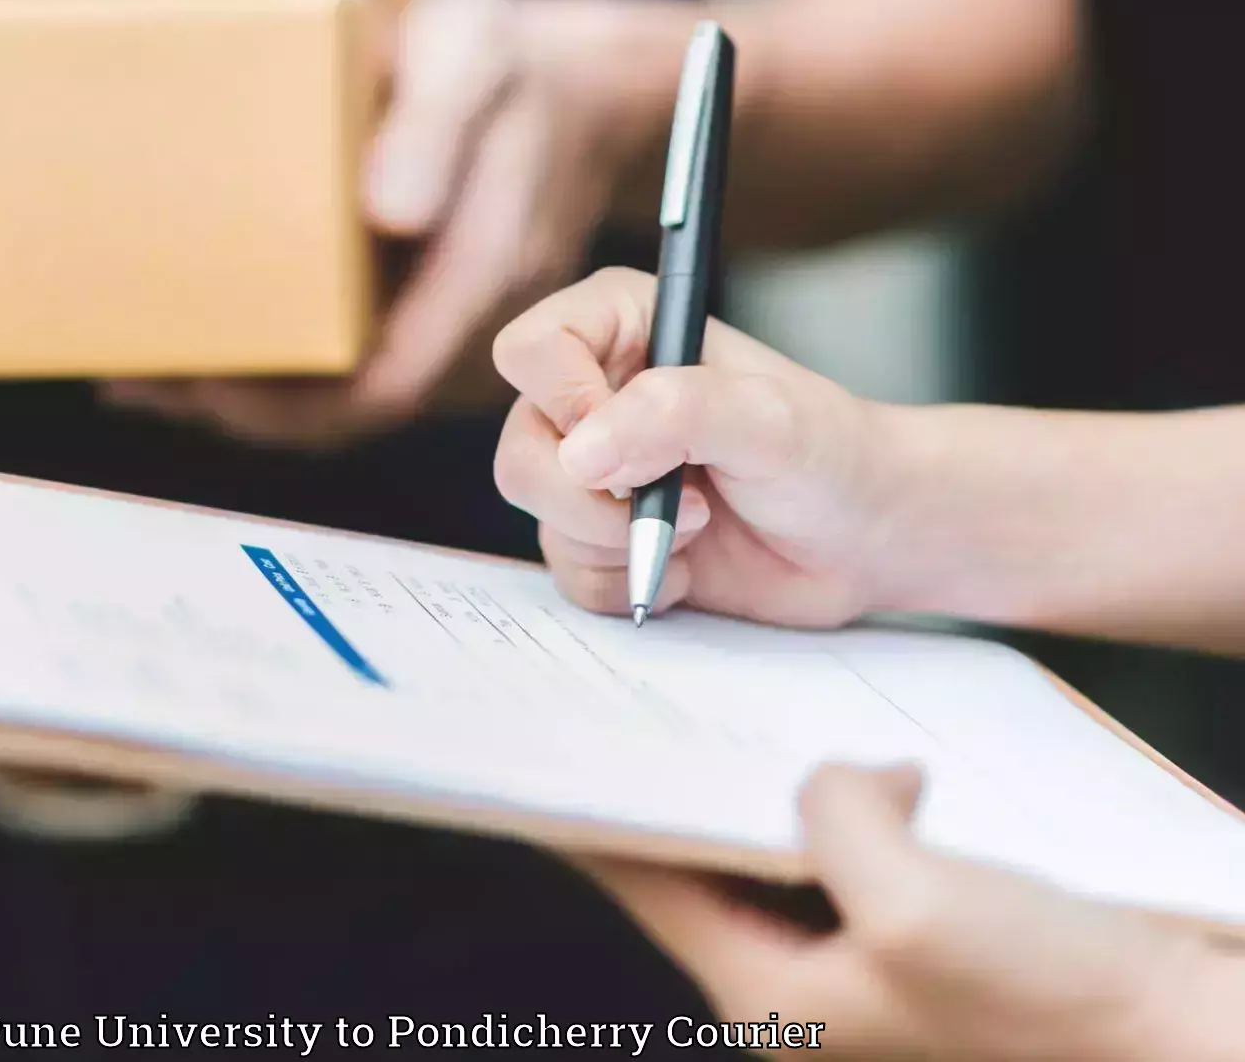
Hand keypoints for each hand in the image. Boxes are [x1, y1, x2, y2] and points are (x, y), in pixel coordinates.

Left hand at [106, 0, 663, 448]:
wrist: (570, 83)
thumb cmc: (506, 56)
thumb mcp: (474, 49)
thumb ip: (436, 121)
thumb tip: (389, 211)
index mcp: (489, 265)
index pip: (391, 380)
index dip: (296, 403)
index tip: (205, 383)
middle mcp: (470, 321)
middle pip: (350, 406)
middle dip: (242, 406)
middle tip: (139, 376)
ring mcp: (444, 327)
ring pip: (341, 394)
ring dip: (242, 392)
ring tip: (139, 365)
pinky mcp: (416, 314)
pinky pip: (342, 358)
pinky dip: (266, 361)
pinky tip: (188, 341)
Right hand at [491, 266, 935, 627]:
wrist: (866, 538)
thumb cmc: (831, 454)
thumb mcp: (769, 418)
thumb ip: (676, 413)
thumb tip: (580, 452)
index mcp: (622, 326)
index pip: (532, 350)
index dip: (566, 403)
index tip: (630, 440)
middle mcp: (592, 392)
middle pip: (520, 447)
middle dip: (595, 498)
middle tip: (687, 504)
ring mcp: (592, 469)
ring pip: (540, 515)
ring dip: (619, 542)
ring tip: (697, 529)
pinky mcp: (599, 536)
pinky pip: (565, 572)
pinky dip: (622, 583)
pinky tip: (683, 567)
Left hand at [577, 765, 1239, 1060]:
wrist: (1198, 1037)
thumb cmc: (1067, 1007)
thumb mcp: (919, 900)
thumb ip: (835, 820)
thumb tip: (831, 779)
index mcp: (775, 994)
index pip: (646, 881)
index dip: (594, 810)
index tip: (547, 747)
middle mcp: (811, 984)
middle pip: (710, 859)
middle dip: (689, 782)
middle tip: (654, 698)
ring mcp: (873, 961)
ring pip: (789, 850)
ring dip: (781, 785)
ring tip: (756, 709)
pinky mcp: (933, 935)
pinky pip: (864, 852)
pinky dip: (857, 801)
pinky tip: (875, 755)